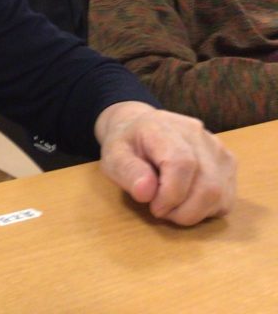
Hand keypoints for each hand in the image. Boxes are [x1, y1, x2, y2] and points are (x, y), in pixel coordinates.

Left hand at [95, 102, 236, 225]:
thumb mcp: (113, 156)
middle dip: (183, 211)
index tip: (154, 207)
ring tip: (171, 206)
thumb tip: (147, 193)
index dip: (170, 195)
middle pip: (208, 185)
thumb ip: (127, 171)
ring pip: (220, 195)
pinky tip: (186, 201)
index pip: (183, 164)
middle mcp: (197, 134)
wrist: (141, 127)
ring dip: (195, 213)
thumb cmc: (127, 144)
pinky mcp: (228, 162)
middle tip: (161, 211)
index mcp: (165, 127)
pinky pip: (226, 198)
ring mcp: (217, 148)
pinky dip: (206, 210)